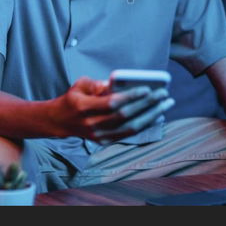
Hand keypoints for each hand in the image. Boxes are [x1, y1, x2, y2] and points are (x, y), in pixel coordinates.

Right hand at [50, 77, 173, 143]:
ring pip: (130, 128)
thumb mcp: (80, 84)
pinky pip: (128, 134)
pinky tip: (156, 115)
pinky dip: (144, 125)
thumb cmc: (74, 98)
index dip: (131, 96)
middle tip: (163, 94)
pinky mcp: (104, 141)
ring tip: (165, 104)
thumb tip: (120, 84)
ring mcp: (98, 135)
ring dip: (150, 116)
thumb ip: (99, 84)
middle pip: (125, 116)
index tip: (147, 88)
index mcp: (83, 106)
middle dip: (146, 105)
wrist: (60, 121)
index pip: (112, 103)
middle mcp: (91, 124)